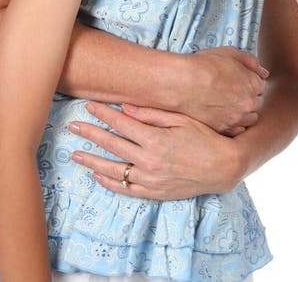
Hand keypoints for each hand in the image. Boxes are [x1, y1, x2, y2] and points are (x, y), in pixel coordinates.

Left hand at [70, 102, 244, 198]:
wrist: (223, 166)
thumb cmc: (205, 138)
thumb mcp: (182, 120)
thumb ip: (152, 114)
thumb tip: (125, 108)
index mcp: (155, 139)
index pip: (121, 123)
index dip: (104, 114)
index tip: (89, 106)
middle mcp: (149, 160)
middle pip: (112, 144)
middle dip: (90, 133)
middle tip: (74, 126)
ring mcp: (149, 178)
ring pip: (113, 169)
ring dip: (92, 160)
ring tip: (75, 154)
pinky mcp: (153, 192)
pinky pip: (125, 188)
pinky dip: (109, 182)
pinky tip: (97, 175)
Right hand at [177, 46, 268, 134]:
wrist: (184, 83)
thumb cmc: (205, 65)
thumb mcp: (231, 53)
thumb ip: (251, 62)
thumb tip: (264, 72)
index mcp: (254, 84)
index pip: (260, 86)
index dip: (249, 82)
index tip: (238, 81)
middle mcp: (249, 103)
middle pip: (256, 103)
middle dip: (247, 98)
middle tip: (232, 92)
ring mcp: (237, 118)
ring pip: (249, 119)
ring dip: (243, 113)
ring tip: (228, 105)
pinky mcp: (224, 129)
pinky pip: (236, 131)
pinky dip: (233, 125)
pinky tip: (223, 116)